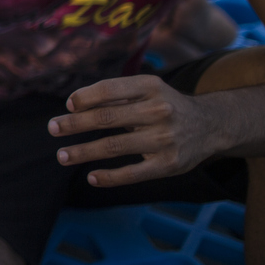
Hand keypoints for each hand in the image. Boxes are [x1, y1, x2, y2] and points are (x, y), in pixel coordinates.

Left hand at [49, 75, 224, 186]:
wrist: (211, 125)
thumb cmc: (164, 105)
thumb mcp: (147, 90)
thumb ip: (115, 94)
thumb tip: (73, 104)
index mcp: (151, 87)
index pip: (109, 89)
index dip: (84, 97)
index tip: (69, 106)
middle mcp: (159, 111)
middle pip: (106, 117)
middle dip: (73, 124)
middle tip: (52, 128)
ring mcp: (164, 139)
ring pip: (113, 147)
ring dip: (82, 152)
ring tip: (62, 155)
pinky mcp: (169, 164)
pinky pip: (133, 173)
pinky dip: (109, 177)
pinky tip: (91, 177)